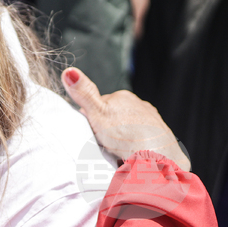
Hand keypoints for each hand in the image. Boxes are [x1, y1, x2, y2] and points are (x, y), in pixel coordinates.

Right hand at [62, 68, 190, 170]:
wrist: (156, 155)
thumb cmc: (126, 134)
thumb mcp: (97, 112)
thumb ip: (84, 94)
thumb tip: (69, 72)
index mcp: (122, 96)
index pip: (99, 103)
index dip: (90, 117)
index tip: (87, 129)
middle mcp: (138, 104)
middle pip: (114, 115)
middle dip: (106, 126)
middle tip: (100, 141)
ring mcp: (150, 119)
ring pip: (128, 126)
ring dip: (120, 136)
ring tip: (115, 150)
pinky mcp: (158, 135)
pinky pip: (140, 138)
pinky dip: (133, 144)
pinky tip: (129, 153)